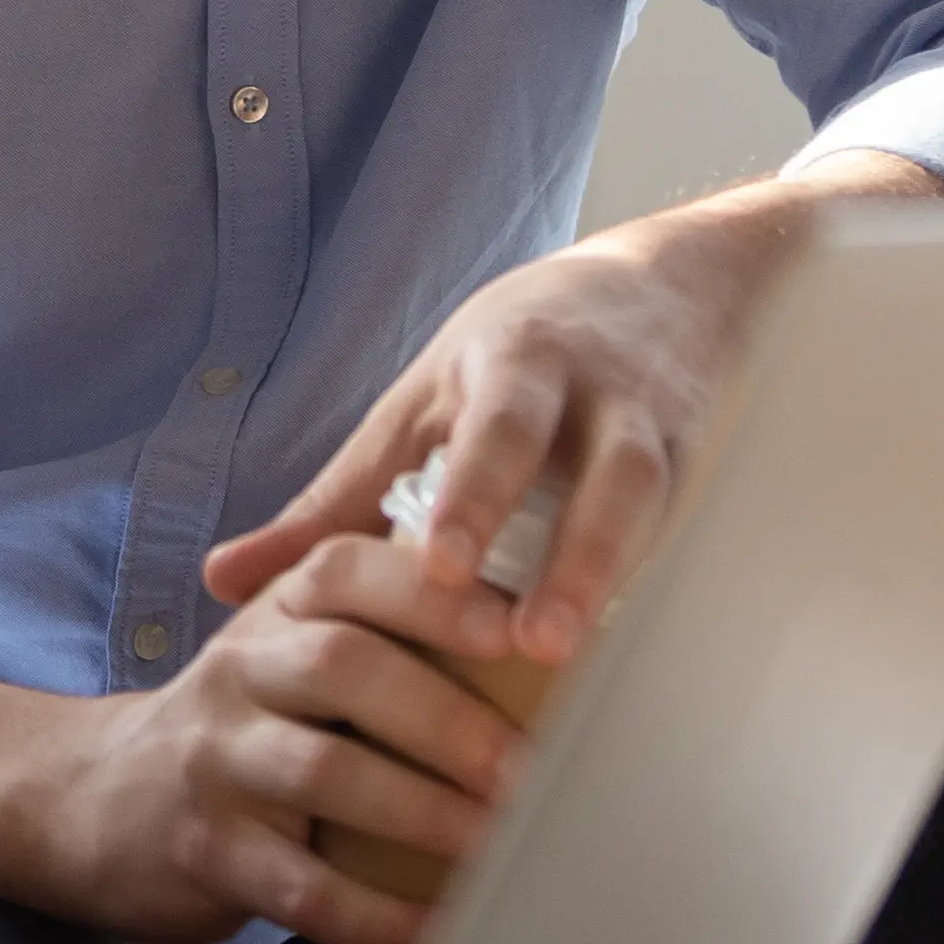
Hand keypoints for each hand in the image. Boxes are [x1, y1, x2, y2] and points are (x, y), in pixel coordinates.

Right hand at [14, 536, 534, 943]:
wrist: (92, 797)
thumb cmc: (235, 723)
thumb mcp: (284, 649)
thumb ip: (378, 630)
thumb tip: (538, 634)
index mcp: (275, 609)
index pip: (347, 571)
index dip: (434, 594)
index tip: (519, 628)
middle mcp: (240, 669)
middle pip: (344, 666)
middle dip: (449, 717)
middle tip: (532, 765)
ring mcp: (216, 759)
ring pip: (326, 773)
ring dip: (425, 812)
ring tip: (504, 846)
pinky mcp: (205, 849)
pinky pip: (301, 887)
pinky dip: (377, 916)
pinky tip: (434, 932)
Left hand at [207, 160, 943, 663]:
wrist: (679, 280)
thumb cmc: (517, 356)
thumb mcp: (420, 406)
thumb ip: (333, 503)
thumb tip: (223, 581)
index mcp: (513, 363)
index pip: (495, 426)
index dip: (475, 497)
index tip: (444, 571)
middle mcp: (599, 390)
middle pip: (597, 466)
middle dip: (572, 552)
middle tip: (535, 643)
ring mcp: (669, 425)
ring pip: (662, 500)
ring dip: (627, 578)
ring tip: (592, 661)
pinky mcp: (721, 464)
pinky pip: (709, 526)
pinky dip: (689, 584)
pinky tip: (667, 662)